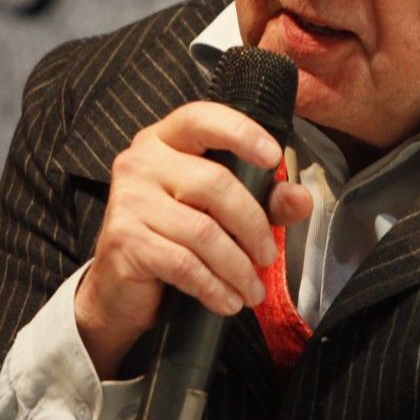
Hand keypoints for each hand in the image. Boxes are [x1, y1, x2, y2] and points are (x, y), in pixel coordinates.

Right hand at [74, 101, 312, 378]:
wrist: (118, 290)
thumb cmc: (171, 239)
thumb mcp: (220, 213)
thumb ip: (263, 200)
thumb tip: (301, 199)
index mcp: (164, 141)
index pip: (202, 119)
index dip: (241, 133)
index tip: (273, 157)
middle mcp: (141, 162)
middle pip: (215, 183)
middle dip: (252, 225)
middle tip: (267, 256)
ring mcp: (128, 199)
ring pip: (203, 231)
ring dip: (237, 267)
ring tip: (252, 290)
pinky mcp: (125, 240)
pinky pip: (184, 264)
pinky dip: (214, 287)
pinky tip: (228, 300)